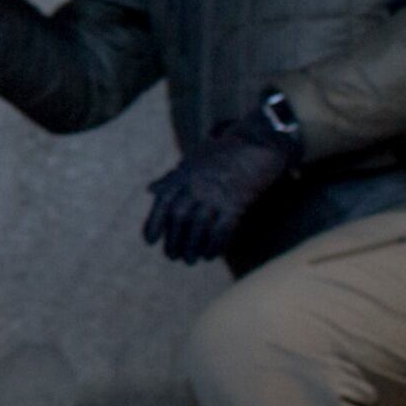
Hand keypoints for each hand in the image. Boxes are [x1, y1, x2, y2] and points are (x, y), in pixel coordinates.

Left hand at [143, 121, 294, 265]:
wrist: (256, 144)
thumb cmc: (222, 153)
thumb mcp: (191, 160)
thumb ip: (171, 178)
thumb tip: (150, 190)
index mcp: (183, 175)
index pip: (163, 202)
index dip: (154, 223)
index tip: (150, 241)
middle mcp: (197, 186)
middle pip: (179, 218)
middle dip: (174, 240)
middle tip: (171, 256)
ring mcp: (217, 195)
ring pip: (199, 227)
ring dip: (192, 247)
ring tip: (188, 261)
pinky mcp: (236, 203)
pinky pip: (222, 229)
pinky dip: (215, 245)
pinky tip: (210, 256)